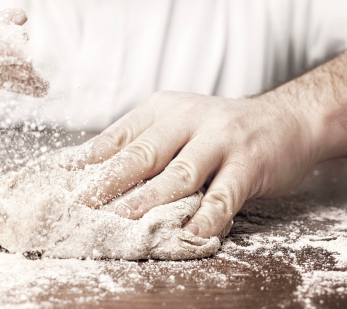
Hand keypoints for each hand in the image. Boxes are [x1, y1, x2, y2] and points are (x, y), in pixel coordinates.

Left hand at [75, 91, 318, 237]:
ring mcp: (220, 140)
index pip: (117, 137)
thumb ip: (142, 143)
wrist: (287, 119)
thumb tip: (91, 171)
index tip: (59, 182)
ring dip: (147, 202)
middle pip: (141, 155)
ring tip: (121, 222)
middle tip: (80, 207)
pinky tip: (190, 237)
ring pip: (177, 175)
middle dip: (108, 184)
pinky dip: (205, 218)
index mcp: (163, 109)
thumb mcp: (177, 122)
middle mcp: (188, 119)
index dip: (87, 162)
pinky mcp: (248, 164)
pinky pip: (223, 196)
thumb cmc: (220, 130)